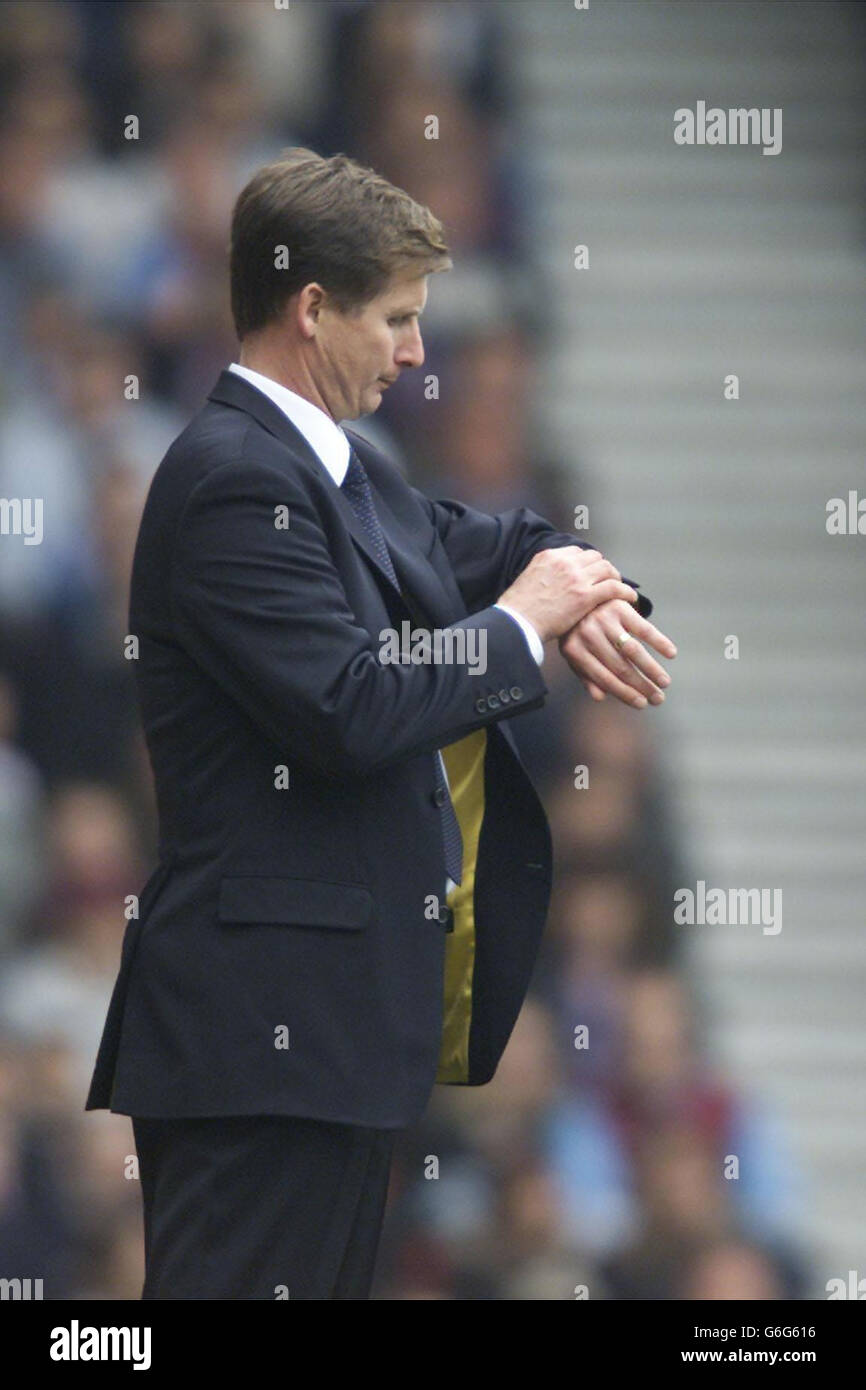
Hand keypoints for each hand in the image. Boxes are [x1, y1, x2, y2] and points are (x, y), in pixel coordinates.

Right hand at [497, 547, 638, 642]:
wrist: (516, 622)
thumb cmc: (518, 609)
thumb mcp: (528, 580)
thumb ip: (544, 575)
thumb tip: (552, 581)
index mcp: (549, 556)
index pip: (578, 552)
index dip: (588, 563)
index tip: (592, 574)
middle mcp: (564, 562)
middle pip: (595, 558)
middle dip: (604, 569)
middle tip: (609, 581)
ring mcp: (576, 578)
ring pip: (607, 569)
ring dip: (616, 578)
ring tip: (621, 590)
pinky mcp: (585, 596)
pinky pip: (614, 588)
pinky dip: (625, 592)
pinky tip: (630, 599)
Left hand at [558, 598, 676, 707]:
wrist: (579, 595)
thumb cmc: (578, 631)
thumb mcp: (574, 653)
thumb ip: (585, 675)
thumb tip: (600, 697)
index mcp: (574, 650)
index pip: (603, 678)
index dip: (624, 693)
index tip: (642, 704)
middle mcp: (588, 635)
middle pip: (620, 667)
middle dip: (642, 686)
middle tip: (658, 699)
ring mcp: (604, 620)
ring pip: (633, 651)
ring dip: (652, 669)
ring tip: (665, 683)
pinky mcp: (620, 607)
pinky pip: (644, 629)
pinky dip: (659, 641)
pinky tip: (671, 653)